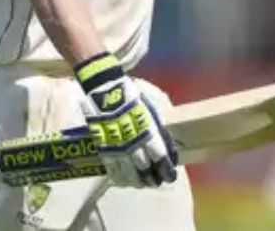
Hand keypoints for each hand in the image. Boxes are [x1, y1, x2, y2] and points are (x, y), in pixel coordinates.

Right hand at [75, 54, 177, 187]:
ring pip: (129, 173)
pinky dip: (120, 178)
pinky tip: (125, 181)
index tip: (170, 176)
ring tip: (142, 183)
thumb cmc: (132, 98)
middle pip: (144, 169)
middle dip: (152, 178)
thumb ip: (158, 131)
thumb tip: (167, 147)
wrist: (107, 91)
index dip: (166, 170)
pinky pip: (112, 170)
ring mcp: (118, 148)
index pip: (160, 158)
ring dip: (137, 181)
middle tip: (156, 182)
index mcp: (148, 133)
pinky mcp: (104, 149)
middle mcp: (134, 144)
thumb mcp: (151, 112)